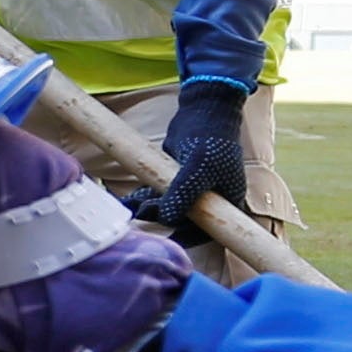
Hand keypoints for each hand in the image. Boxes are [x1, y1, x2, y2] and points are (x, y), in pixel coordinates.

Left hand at [137, 80, 253, 256]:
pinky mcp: (175, 178)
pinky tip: (125, 199)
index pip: (207, 232)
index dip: (186, 239)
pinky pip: (158, 194)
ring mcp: (192, 190)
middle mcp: (210, 200)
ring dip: (147, 208)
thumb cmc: (210, 138)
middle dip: (161, 220)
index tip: (165, 243)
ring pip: (168, 208)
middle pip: (183, 221)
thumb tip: (166, 220)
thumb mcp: (198, 168)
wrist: (204, 108)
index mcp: (226, 203)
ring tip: (128, 206)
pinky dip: (143, 196)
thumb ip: (183, 194)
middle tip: (141, 213)